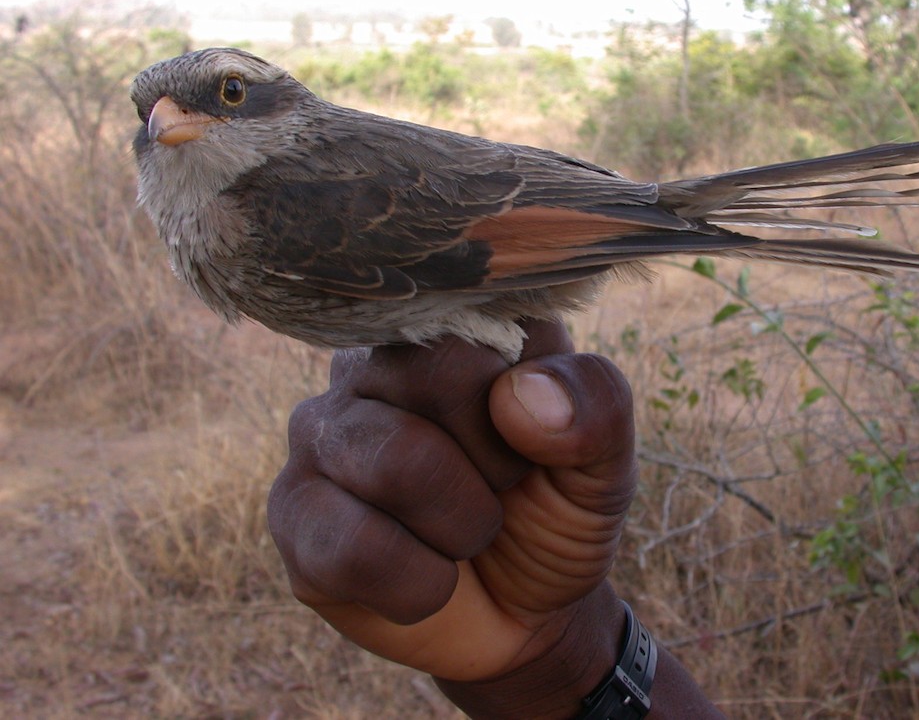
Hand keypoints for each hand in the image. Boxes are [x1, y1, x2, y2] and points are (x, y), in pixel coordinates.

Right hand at [267, 321, 639, 716]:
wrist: (525, 615)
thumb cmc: (556, 511)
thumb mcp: (606, 459)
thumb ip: (595, 404)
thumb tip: (518, 398)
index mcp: (453, 326)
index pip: (482, 322)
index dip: (526, 403)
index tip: (533, 442)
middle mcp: (374, 361)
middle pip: (432, 375)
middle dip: (495, 463)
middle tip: (498, 490)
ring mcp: (321, 432)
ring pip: (394, 460)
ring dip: (462, 526)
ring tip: (464, 535)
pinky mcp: (292, 512)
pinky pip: (352, 547)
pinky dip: (419, 585)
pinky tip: (426, 580)